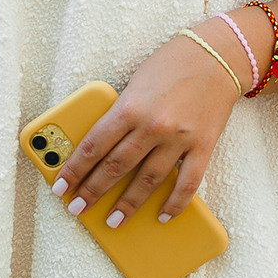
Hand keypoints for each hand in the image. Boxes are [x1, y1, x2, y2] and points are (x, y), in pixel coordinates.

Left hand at [51, 30, 240, 228]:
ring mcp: (179, 139)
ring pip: (147, 181)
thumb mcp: (133, 84)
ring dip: (128, 205)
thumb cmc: (169, 65)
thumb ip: (119, 114)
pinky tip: (162, 216)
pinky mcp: (203, 147)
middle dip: (93, 191)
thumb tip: (100, 148)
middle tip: (78, 208)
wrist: (215, 55)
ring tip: (113, 221)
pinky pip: (187, 184)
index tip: (61, 187)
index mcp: (128, 107)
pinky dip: (174, 204)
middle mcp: (151, 126)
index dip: (74, 170)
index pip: (93, 146)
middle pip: (115, 167)